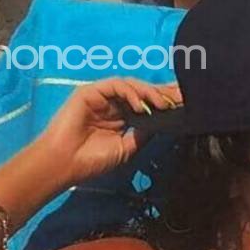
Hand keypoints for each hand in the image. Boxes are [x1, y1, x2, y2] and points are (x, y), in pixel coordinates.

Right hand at [35, 77, 180, 186]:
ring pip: (130, 85)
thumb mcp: (126, 150)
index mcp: (121, 117)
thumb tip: (160, 123)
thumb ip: (142, 135)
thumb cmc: (91, 160)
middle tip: (182, 95)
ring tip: (163, 103)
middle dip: (162, 92)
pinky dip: (130, 92)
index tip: (183, 104)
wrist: (65, 164)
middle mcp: (113, 104)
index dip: (163, 102)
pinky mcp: (91, 91)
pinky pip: (115, 85)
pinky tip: (141, 105)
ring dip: (149, 92)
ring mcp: (102, 96)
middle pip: (141, 92)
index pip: (145, 105)